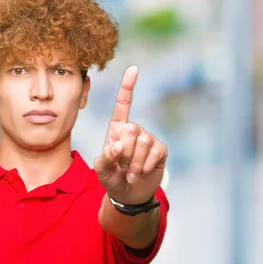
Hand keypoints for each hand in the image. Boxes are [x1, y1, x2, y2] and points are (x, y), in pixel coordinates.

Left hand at [94, 66, 167, 204]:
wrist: (129, 194)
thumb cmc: (112, 177)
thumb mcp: (102, 170)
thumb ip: (105, 158)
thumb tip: (117, 146)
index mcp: (117, 129)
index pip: (123, 104)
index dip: (128, 86)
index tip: (134, 69)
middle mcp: (134, 130)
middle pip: (131, 128)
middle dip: (124, 151)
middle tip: (121, 165)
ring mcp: (148, 139)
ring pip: (143, 142)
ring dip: (134, 163)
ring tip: (130, 173)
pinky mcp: (160, 150)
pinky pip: (154, 153)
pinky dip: (145, 167)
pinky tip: (141, 174)